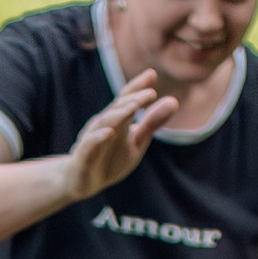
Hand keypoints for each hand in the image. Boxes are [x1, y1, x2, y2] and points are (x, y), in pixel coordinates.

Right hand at [62, 69, 178, 201]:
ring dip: (118, 114)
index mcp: (117, 120)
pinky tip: (110, 132)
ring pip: (104, 122)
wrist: (82, 184)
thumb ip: (152, 123)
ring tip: (133, 108)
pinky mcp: (83, 156)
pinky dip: (99, 137)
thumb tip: (174, 101)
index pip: (126, 98)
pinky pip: (90, 144)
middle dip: (133, 99)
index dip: (137, 86)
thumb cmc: (111, 160)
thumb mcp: (136, 142)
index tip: (152, 74)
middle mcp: (103, 124)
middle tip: (151, 93)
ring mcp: (92, 139)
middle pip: (118, 107)